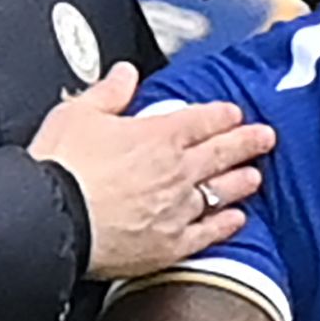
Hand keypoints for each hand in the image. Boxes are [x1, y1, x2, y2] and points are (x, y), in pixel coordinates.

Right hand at [28, 63, 274, 281]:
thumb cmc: (61, 169)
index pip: (202, 119)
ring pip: (221, 192)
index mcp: (158, 136)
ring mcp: (177, 210)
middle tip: (265, 137)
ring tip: (254, 176)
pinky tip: (236, 220)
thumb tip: (124, 75)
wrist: (53, 222)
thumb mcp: (78, 114)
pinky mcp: (170, 245)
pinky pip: (208, 233)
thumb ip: (108, 93)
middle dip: (247, 142)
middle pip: (222, 152)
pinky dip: (226, 225)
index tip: (233, 113)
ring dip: (241, 181)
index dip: (222, 114)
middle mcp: (176, 172)